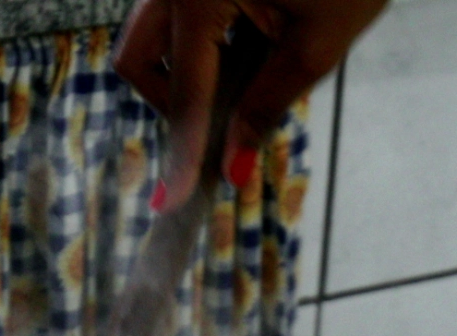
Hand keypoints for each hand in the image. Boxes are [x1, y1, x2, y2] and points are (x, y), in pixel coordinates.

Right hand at [114, 0, 386, 211]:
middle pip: (137, 59)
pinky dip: (198, 40)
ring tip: (244, 68)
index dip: (183, 150)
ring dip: (182, 69)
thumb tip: (232, 164)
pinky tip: (246, 38)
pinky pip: (173, 12)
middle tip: (218, 118)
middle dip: (168, 100)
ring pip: (147, 33)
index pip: (184, 92)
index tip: (174, 197)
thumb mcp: (319, 42)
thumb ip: (268, 104)